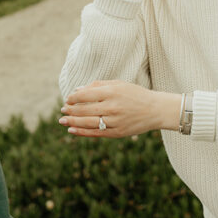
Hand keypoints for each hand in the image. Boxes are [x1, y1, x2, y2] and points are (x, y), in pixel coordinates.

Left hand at [59, 80, 180, 137]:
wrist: (155, 110)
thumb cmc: (135, 94)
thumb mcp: (118, 84)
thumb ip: (97, 85)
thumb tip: (77, 90)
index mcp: (112, 92)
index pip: (85, 95)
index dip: (73, 98)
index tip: (68, 99)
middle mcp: (112, 107)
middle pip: (84, 110)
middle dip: (70, 110)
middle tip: (62, 110)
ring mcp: (114, 121)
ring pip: (87, 123)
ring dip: (72, 122)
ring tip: (62, 121)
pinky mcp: (117, 133)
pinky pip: (95, 133)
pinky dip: (81, 132)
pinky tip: (72, 130)